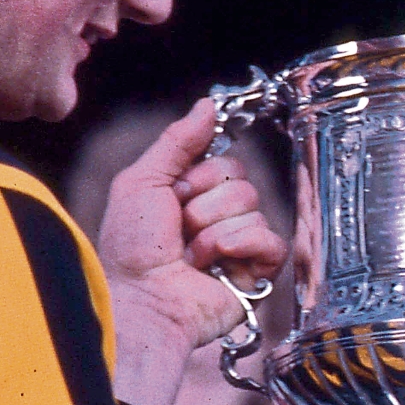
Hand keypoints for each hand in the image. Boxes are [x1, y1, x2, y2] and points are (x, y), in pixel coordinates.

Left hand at [98, 99, 286, 404]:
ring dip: (213, 233)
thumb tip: (209, 103)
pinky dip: (241, 248)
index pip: (225, 162)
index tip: (172, 199)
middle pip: (242, 183)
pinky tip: (216, 266)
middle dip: (205, 206)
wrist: (143, 301)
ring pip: (254, 210)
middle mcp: (218, 218)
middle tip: (179, 231)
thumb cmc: (131, 249)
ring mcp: (239, 246)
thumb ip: (177, 141)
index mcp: (193, 195)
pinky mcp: (258, 273)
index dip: (198, 178)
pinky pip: (272, 241)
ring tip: (190, 257)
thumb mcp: (142, 181)